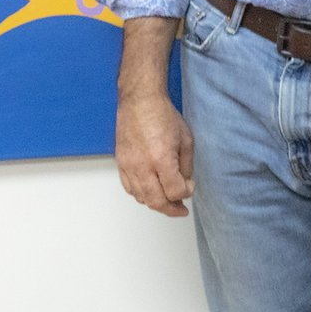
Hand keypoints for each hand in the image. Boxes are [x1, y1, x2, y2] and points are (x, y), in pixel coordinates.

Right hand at [116, 91, 195, 216]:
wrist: (140, 102)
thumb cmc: (163, 116)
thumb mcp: (186, 140)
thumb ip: (186, 165)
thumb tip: (185, 183)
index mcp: (161, 159)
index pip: (174, 191)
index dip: (185, 193)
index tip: (190, 187)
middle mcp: (142, 166)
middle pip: (155, 200)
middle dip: (171, 209)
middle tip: (180, 209)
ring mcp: (128, 166)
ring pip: (140, 197)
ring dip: (155, 203)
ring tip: (168, 202)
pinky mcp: (120, 163)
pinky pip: (129, 188)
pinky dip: (140, 195)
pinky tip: (151, 193)